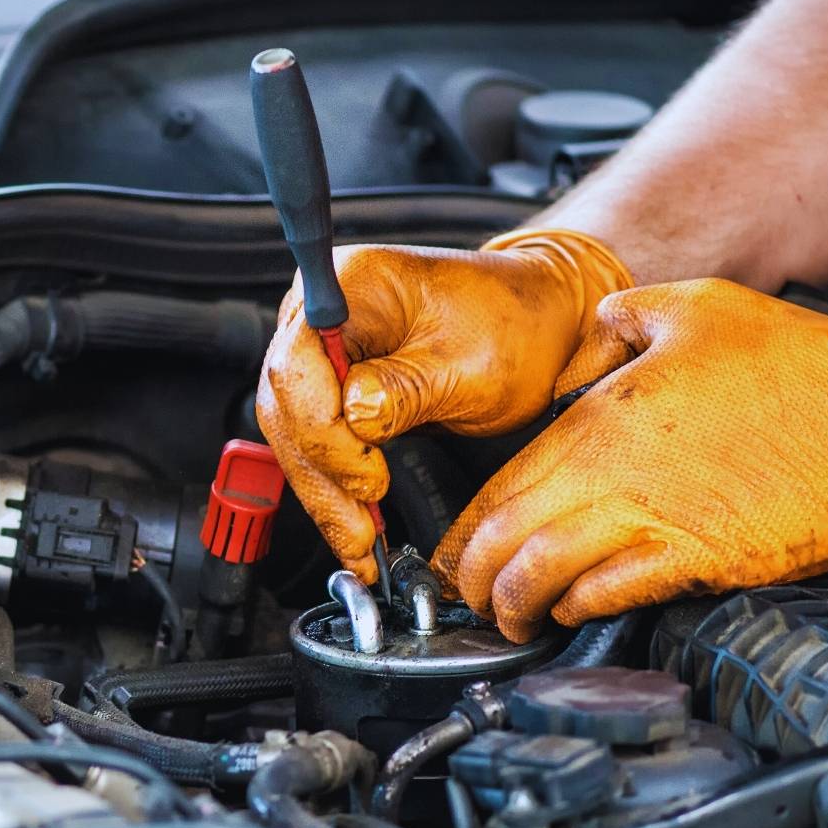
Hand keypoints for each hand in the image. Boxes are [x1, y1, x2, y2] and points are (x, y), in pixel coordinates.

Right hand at [255, 228, 632, 580]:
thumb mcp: (472, 364)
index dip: (324, 430)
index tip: (367, 476)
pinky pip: (318, 442)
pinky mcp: (334, 386)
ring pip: (294, 434)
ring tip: (358, 543)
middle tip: (359, 531)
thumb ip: (406, 390)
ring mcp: (324, 350)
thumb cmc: (515, 326)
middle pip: (288, 405)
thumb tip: (354, 419)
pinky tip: (354, 524)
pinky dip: (335, 487)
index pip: (299, 364)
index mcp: (352, 284)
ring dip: (325, 493)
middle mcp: (323, 312)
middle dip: (322, 475)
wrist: (539, 323)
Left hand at [430, 280, 827, 641]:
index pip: (503, 483)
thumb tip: (591, 328)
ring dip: (517, 605)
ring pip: (547, 576)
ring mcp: (659, 520)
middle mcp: (616, 472)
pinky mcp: (703, 559)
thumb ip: (622, 318)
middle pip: (508, 539)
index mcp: (603, 416)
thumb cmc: (802, 363)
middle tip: (467, 597)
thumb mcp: (695, 306)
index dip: (466, 528)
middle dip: (473, 579)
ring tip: (510, 618)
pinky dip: (580, 608)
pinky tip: (573, 611)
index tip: (454, 551)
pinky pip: (615, 595)